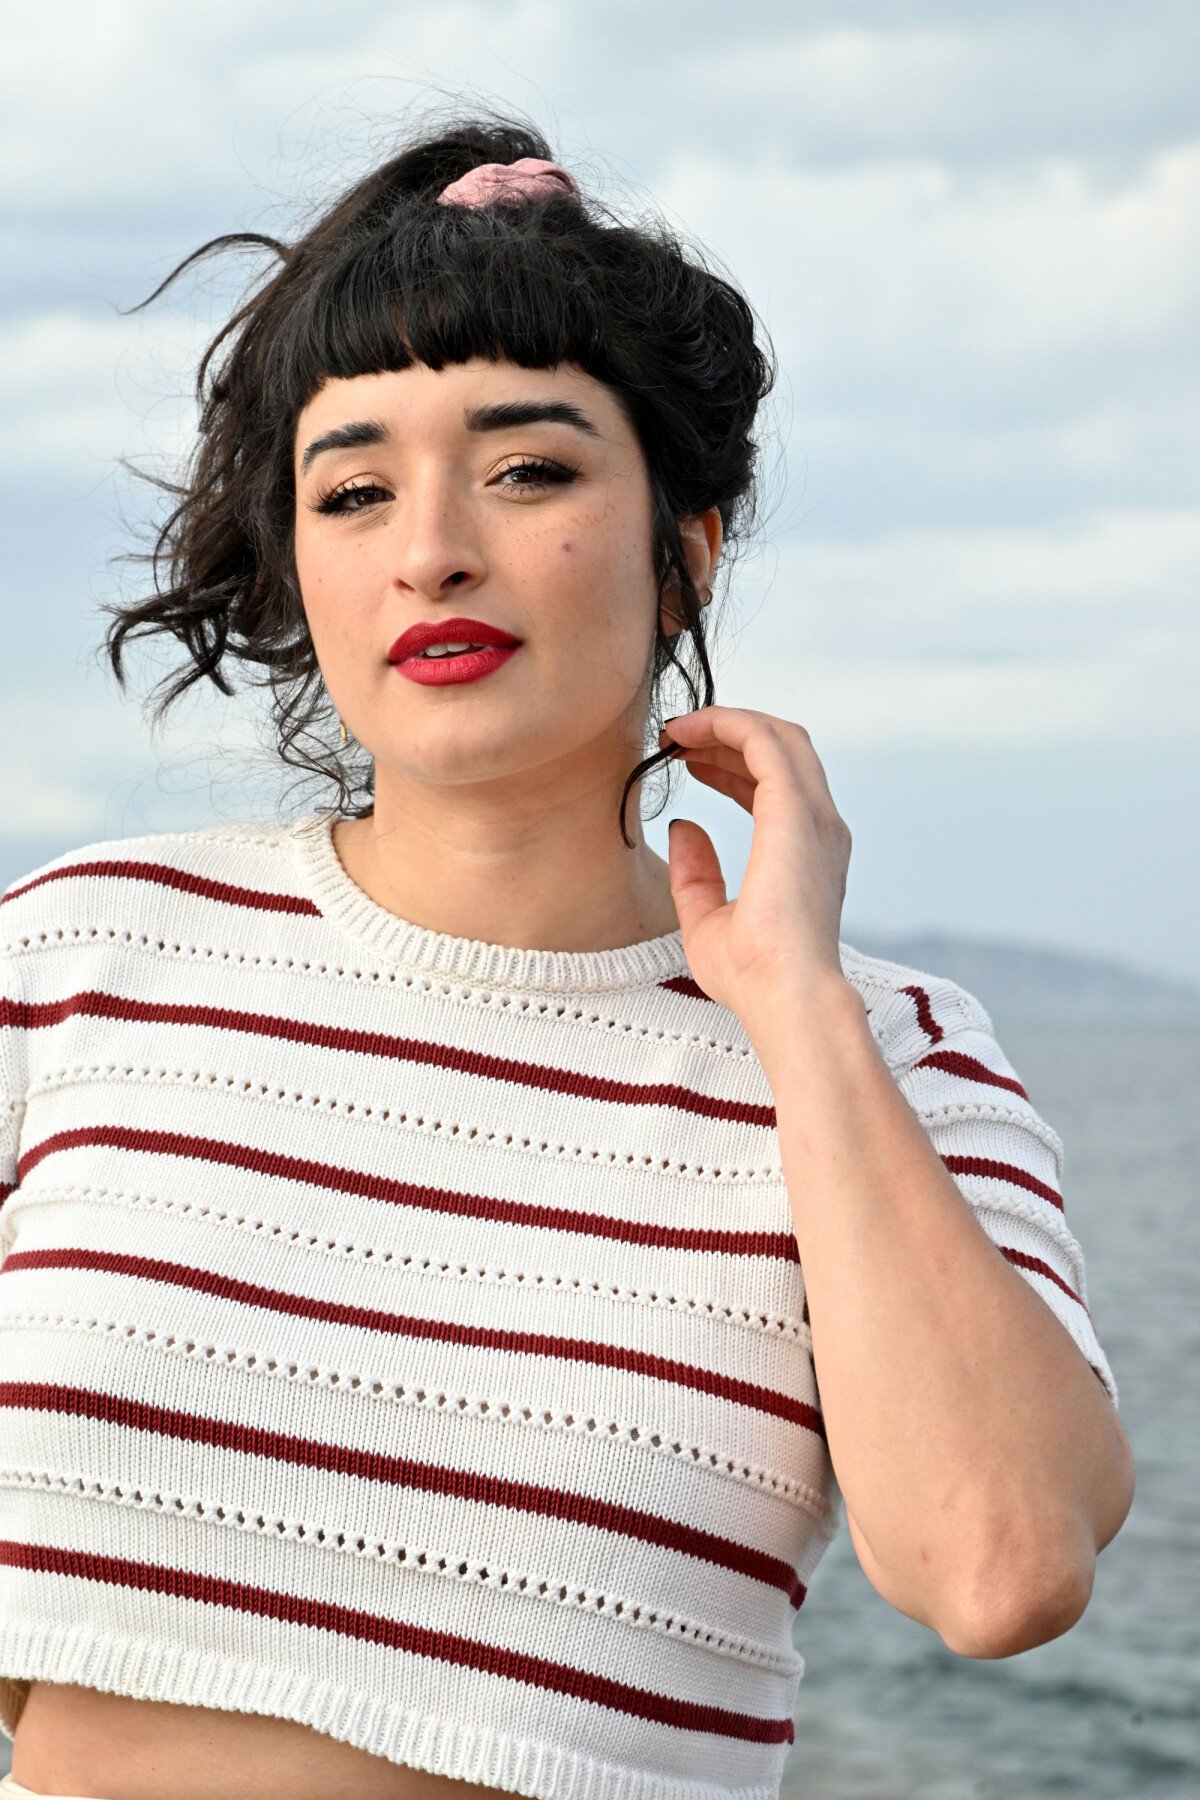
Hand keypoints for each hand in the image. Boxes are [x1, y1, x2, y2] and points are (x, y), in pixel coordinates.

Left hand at [659, 705, 852, 1020]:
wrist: (785, 999)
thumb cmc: (753, 977)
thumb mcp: (707, 921)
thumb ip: (697, 873)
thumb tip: (684, 825)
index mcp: (807, 852)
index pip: (775, 783)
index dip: (730, 762)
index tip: (686, 760)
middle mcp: (820, 828)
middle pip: (782, 749)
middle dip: (729, 734)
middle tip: (677, 738)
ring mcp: (814, 817)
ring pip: (778, 736)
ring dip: (726, 723)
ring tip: (677, 730)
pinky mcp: (794, 811)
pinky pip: (763, 742)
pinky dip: (726, 724)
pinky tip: (686, 733)